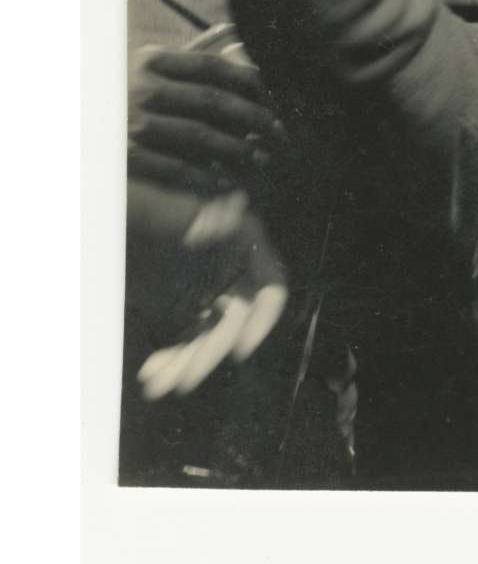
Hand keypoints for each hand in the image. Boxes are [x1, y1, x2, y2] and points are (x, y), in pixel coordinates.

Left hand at [126, 184, 288, 397]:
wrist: (92, 224)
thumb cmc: (125, 208)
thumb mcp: (153, 209)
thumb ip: (191, 214)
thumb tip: (231, 213)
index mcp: (240, 243)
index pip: (270, 287)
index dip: (262, 320)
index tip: (241, 349)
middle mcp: (229, 271)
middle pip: (234, 322)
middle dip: (209, 352)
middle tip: (186, 380)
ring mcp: (204, 293)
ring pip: (207, 338)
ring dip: (186, 364)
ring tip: (158, 384)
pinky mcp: (178, 310)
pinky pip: (183, 342)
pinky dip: (170, 361)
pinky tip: (151, 373)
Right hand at [129, 46, 287, 193]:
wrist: (79, 128)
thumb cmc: (129, 94)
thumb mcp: (153, 69)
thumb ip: (192, 59)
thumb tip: (236, 36)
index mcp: (150, 60)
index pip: (212, 66)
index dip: (249, 81)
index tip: (275, 96)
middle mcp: (140, 88)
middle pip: (211, 100)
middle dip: (252, 116)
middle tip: (279, 131)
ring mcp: (132, 123)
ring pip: (198, 135)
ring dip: (236, 148)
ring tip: (261, 157)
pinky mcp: (127, 156)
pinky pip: (176, 167)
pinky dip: (206, 174)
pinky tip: (228, 180)